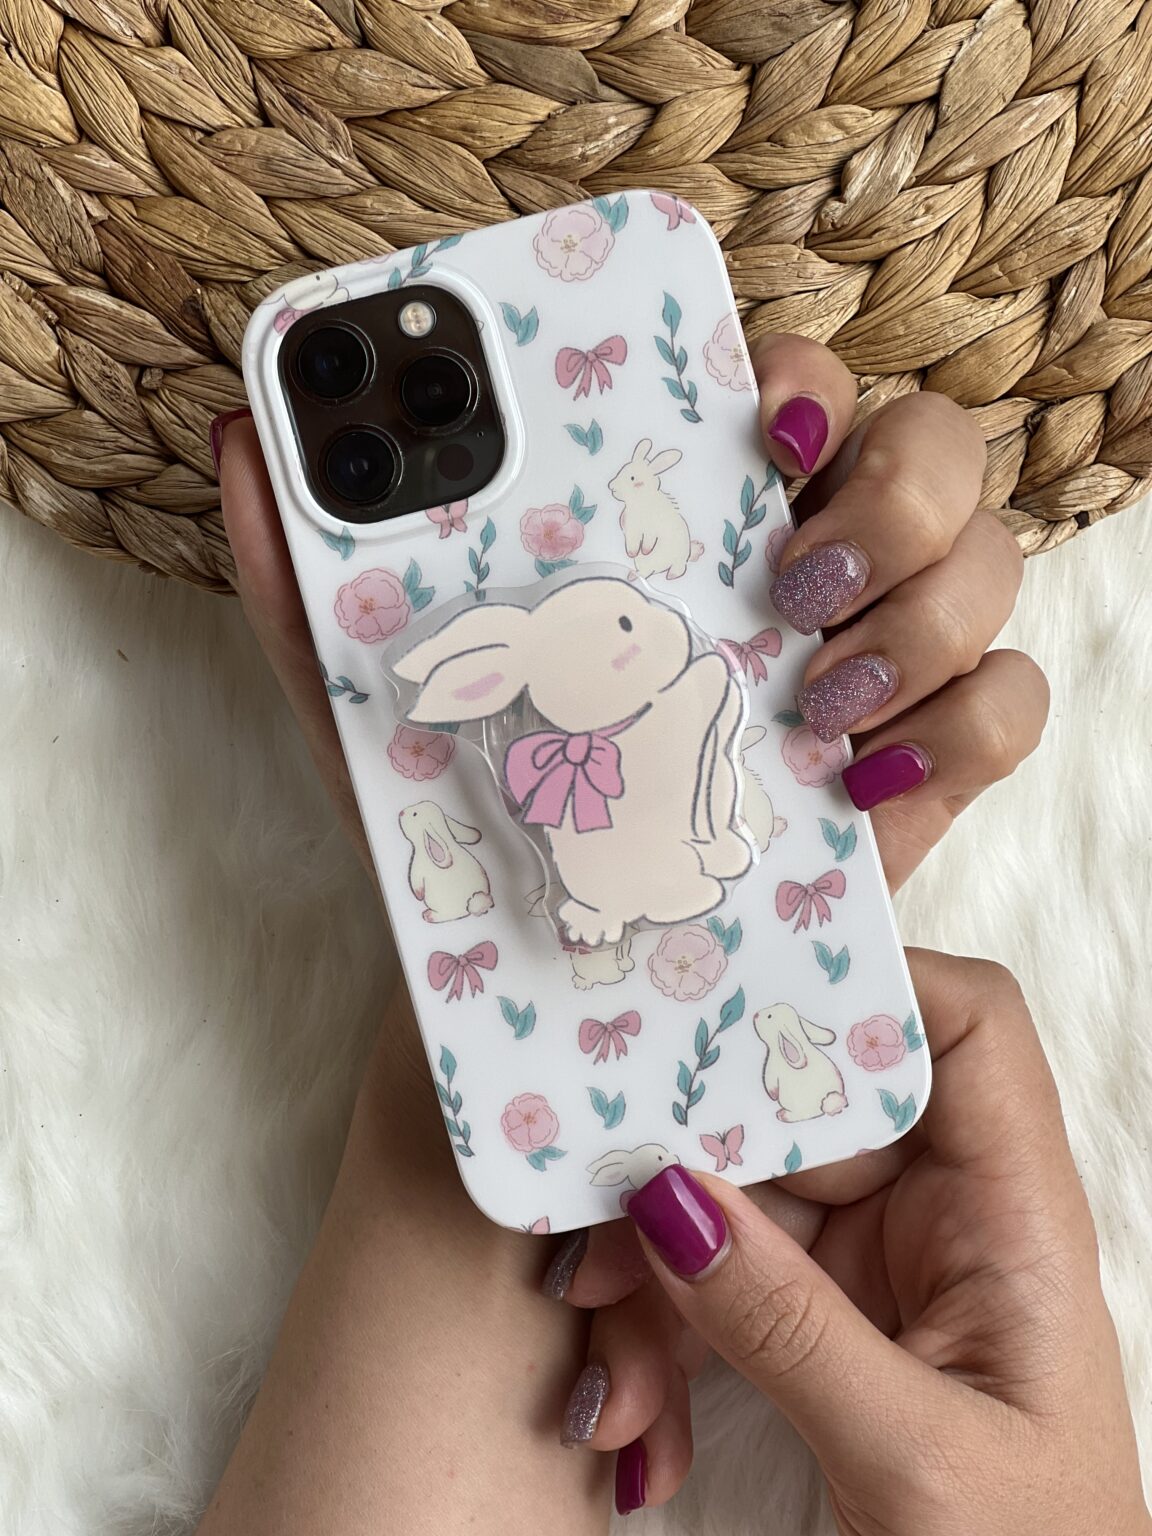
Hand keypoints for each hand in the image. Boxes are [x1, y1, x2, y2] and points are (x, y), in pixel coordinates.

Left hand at [215, 334, 1045, 890]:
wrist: (545, 988)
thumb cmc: (470, 829)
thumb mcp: (379, 707)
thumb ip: (311, 578)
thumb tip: (242, 434)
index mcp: (685, 523)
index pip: (783, 383)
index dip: (795, 371)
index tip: (750, 416)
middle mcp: (794, 569)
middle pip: (925, 443)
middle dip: (888, 490)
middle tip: (783, 583)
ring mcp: (869, 664)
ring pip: (989, 555)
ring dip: (926, 606)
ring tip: (808, 693)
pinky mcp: (916, 767)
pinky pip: (1010, 702)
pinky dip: (963, 729)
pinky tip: (861, 782)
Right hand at [560, 953, 1150, 1531]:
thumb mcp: (911, 1457)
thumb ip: (786, 1325)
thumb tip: (667, 1197)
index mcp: (1013, 1216)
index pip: (964, 1031)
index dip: (866, 985)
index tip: (731, 998)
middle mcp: (945, 1216)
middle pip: (806, 1113)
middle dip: (691, 1168)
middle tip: (594, 1222)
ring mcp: (877, 1267)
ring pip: (739, 1203)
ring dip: (654, 1283)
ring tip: (612, 1382)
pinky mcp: (823, 1323)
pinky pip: (719, 1286)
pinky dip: (664, 1343)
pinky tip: (636, 1421)